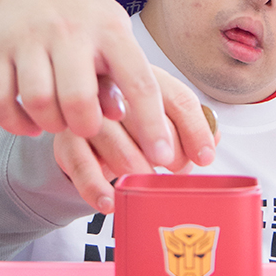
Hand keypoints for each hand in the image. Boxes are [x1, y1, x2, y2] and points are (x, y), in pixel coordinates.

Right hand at [0, 0, 189, 165]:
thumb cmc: (82, 23)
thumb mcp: (114, 38)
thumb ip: (125, 78)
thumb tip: (127, 119)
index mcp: (109, 29)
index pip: (138, 80)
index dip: (151, 123)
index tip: (163, 156)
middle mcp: (69, 30)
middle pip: (78, 99)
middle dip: (85, 126)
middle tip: (86, 126)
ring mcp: (29, 38)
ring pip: (38, 102)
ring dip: (51, 125)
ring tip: (59, 121)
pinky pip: (1, 102)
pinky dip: (16, 124)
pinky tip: (31, 123)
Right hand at [53, 66, 217, 212]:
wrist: (79, 115)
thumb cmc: (132, 117)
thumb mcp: (162, 114)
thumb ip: (190, 125)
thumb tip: (211, 145)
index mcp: (145, 75)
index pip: (177, 99)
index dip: (195, 131)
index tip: (205, 158)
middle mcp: (114, 86)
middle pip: (146, 117)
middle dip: (166, 153)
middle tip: (171, 169)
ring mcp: (86, 111)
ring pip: (114, 139)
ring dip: (134, 167)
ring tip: (144, 181)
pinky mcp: (65, 137)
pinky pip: (80, 163)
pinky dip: (95, 186)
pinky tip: (109, 200)